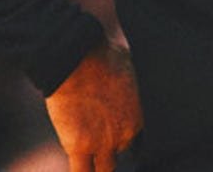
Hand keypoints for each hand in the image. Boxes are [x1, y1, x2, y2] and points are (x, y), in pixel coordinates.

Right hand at [44, 41, 142, 171]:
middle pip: (115, 159)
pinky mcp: (77, 144)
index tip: (107, 143)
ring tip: (87, 164)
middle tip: (94, 153)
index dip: (117, 143)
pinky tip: (78, 170)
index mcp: (135, 119)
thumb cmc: (102, 53)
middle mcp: (122, 136)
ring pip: (102, 171)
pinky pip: (80, 171)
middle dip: (104, 155)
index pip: (131, 145)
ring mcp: (100, 143)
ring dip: (94, 170)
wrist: (80, 53)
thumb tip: (117, 79)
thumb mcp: (124, 71)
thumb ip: (122, 87)